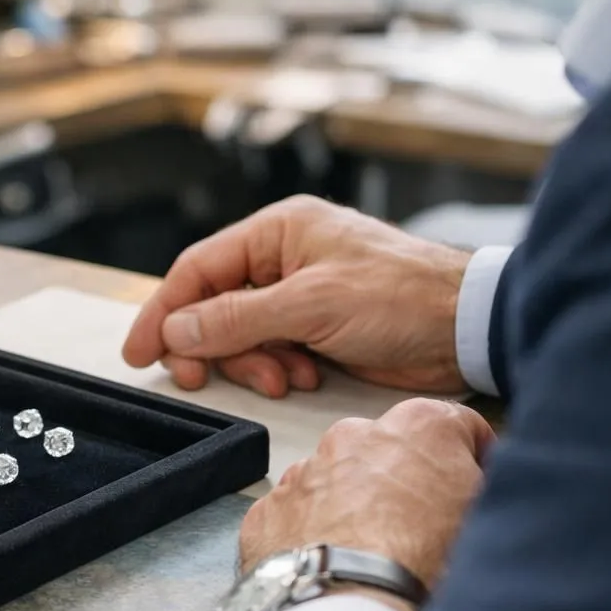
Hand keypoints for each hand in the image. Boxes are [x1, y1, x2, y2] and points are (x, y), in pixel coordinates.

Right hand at [123, 196, 471, 397]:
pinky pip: (270, 350)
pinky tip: (303, 377)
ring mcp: (300, 294)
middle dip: (208, 345)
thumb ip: (238, 318)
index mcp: (278, 231)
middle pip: (213, 305)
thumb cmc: (403, 297)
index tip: (140, 351)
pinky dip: (276, 369)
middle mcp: (284, 258)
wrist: (470, 329)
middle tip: (198, 379)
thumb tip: (178, 329)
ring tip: (281, 378)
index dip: (163, 310)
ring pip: (240, 334)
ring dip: (250, 362)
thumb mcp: (311, 305)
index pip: (198, 268)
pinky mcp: (318, 328)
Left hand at [241, 399, 493, 599]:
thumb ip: (486, 487)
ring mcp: (305, 470)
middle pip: (390, 451)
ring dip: (357, 505)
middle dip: (406, 480)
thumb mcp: (489, 519)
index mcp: (418, 427)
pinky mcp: (271, 509)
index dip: (474, 458)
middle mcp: (354, 436)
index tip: (477, 483)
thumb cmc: (426, 568)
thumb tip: (484, 488)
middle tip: (423, 530)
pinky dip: (315, 532)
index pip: (457, 426)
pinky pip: (298, 513)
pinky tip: (336, 566)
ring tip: (375, 556)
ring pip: (338, 480)